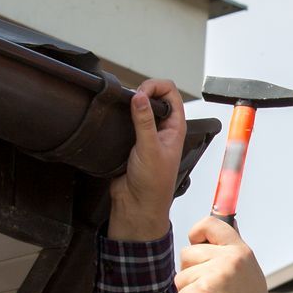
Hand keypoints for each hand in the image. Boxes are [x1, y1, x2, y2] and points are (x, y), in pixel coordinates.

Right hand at [109, 79, 185, 238]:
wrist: (137, 206)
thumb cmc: (153, 185)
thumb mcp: (149, 149)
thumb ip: (144, 121)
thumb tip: (140, 97)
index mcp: (175, 127)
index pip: (171, 93)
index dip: (156, 86)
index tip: (141, 92)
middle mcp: (163, 129)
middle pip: (155, 97)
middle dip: (142, 92)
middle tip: (131, 99)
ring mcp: (147, 135)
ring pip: (140, 109)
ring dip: (131, 104)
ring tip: (123, 108)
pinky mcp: (132, 142)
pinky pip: (127, 122)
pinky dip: (121, 116)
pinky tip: (116, 118)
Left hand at [176, 216, 271, 292]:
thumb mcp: (249, 272)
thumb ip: (233, 251)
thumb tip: (227, 220)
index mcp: (240, 251)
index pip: (210, 224)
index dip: (197, 234)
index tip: (197, 246)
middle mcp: (229, 259)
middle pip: (187, 254)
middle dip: (190, 274)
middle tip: (209, 290)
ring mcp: (215, 276)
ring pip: (181, 277)